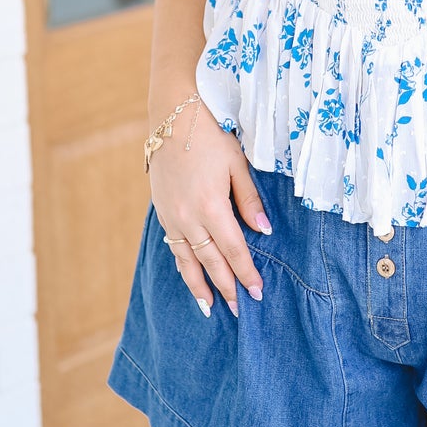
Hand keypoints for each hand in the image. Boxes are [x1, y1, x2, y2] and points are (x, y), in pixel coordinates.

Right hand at [148, 93, 270, 318]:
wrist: (171, 117)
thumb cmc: (209, 135)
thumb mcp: (236, 163)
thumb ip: (249, 200)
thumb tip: (265, 231)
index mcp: (210, 205)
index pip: (233, 249)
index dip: (246, 272)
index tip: (258, 291)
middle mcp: (188, 217)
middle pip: (211, 261)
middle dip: (227, 287)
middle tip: (241, 309)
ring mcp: (171, 217)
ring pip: (188, 261)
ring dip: (200, 286)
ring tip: (212, 308)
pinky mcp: (162, 213)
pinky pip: (174, 248)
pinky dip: (184, 267)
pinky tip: (191, 278)